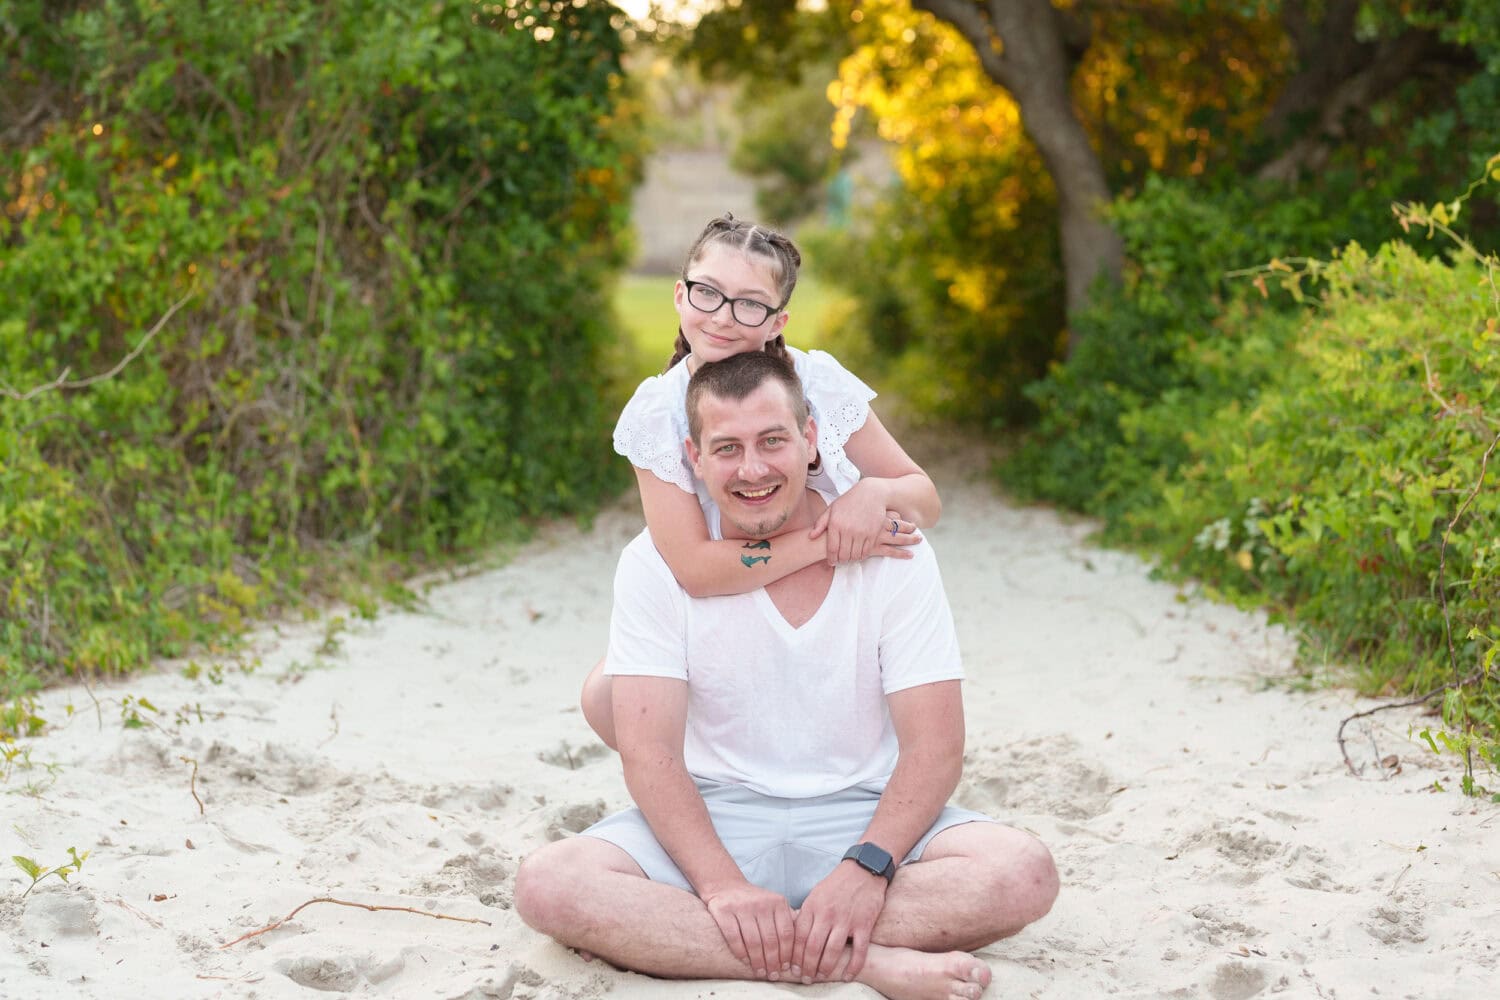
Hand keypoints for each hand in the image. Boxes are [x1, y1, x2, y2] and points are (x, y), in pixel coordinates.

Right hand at [700, 880, 795, 979]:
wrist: (726, 885)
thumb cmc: (754, 902)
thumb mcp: (774, 905)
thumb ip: (785, 922)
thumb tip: (798, 952)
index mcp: (778, 902)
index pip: (786, 933)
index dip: (787, 954)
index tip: (784, 967)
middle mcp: (761, 903)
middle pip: (770, 940)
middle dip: (773, 962)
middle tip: (772, 974)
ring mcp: (742, 906)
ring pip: (753, 942)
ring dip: (757, 961)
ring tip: (760, 971)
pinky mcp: (724, 911)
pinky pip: (734, 938)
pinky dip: (740, 953)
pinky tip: (744, 961)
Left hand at [791, 860, 888, 982]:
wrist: (864, 870)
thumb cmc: (837, 884)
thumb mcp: (815, 894)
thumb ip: (807, 914)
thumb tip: (794, 936)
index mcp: (813, 906)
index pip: (799, 937)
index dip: (795, 956)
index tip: (792, 968)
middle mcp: (827, 914)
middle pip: (813, 948)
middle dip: (807, 967)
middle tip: (806, 978)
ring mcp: (846, 920)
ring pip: (832, 951)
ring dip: (825, 968)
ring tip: (821, 977)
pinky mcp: (864, 925)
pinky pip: (859, 951)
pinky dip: (853, 967)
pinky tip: (847, 976)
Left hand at [811, 482, 921, 564]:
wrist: (872, 494)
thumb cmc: (849, 501)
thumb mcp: (832, 509)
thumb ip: (820, 523)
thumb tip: (810, 537)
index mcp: (836, 524)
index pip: (832, 549)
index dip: (831, 559)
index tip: (831, 562)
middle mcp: (848, 529)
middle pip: (844, 555)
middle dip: (841, 561)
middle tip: (840, 561)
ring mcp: (861, 533)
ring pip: (855, 555)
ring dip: (851, 559)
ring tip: (849, 558)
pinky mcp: (872, 534)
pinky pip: (866, 551)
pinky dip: (861, 555)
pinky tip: (858, 553)